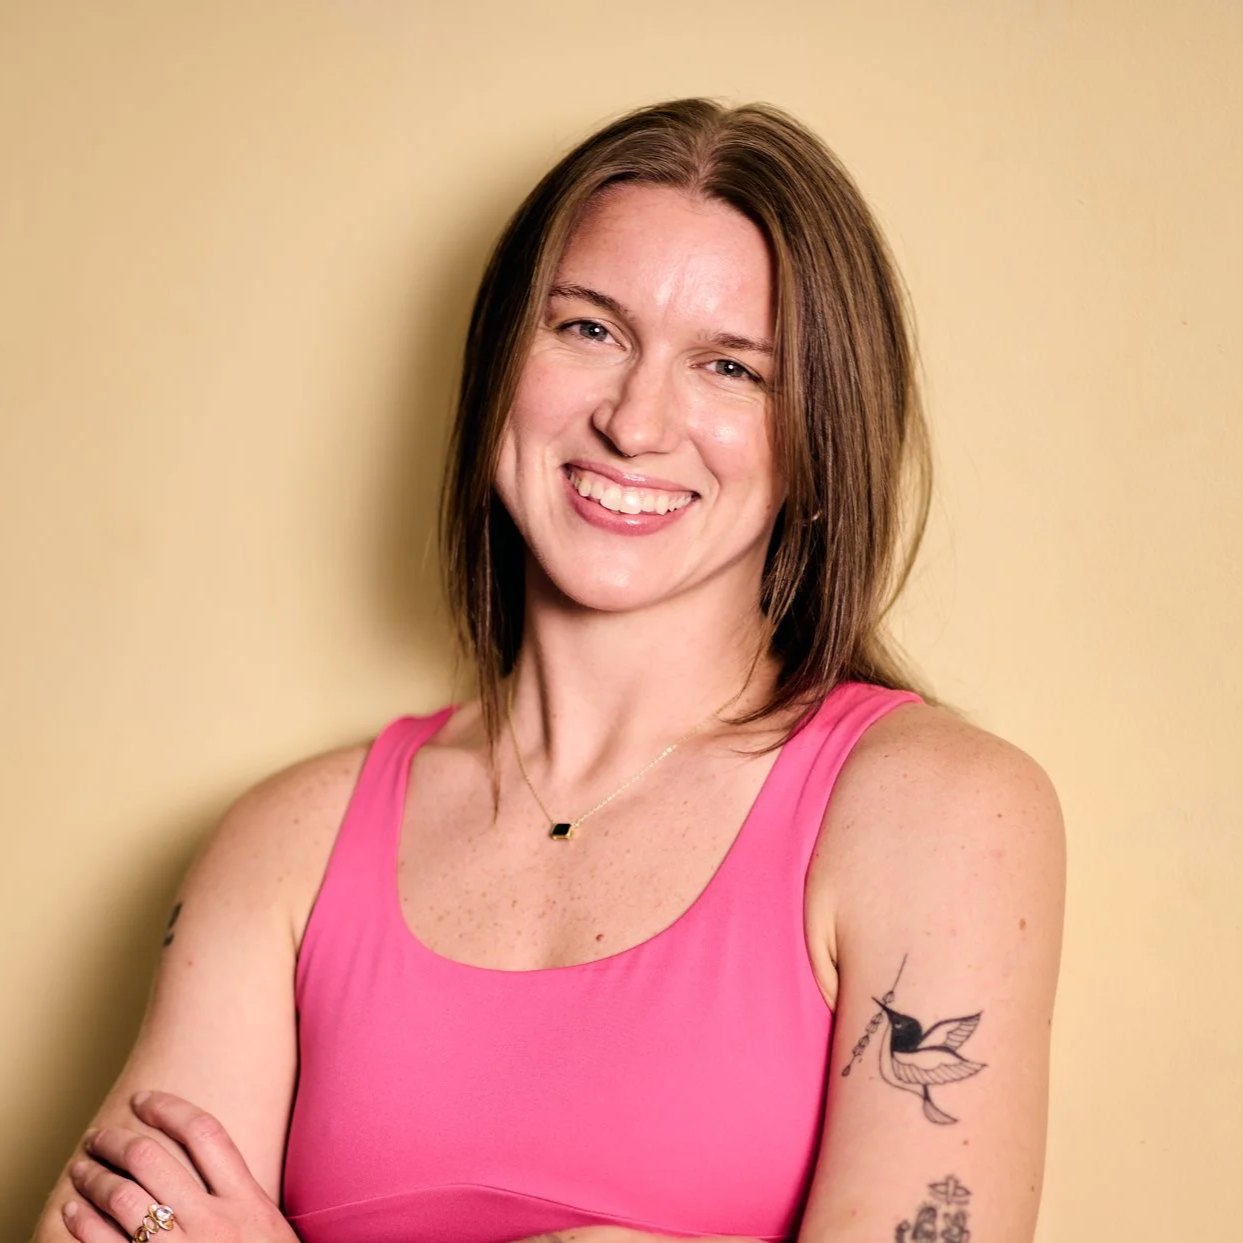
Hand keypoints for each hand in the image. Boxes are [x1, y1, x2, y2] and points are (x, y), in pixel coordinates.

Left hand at [62, 1091, 296, 1242]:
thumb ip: (247, 1204)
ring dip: (94, 1177)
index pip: (206, 1134)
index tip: (144, 1100)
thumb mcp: (272, 1235)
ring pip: (124, 1196)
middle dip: (117, 1140)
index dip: (170, 1109)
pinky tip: (73, 1211)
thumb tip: (215, 1175)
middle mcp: (214, 1221)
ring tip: (82, 1169)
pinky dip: (83, 1224)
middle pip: (154, 1158)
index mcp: (249, 1201)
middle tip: (99, 1136)